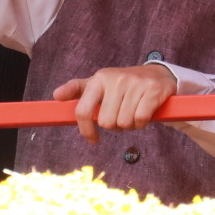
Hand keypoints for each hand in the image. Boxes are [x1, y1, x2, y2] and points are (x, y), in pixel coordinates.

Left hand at [53, 64, 178, 142]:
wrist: (158, 75)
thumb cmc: (123, 84)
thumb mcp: (99, 83)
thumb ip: (77, 89)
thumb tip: (56, 95)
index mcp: (99, 78)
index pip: (83, 111)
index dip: (86, 130)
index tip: (93, 139)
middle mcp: (116, 79)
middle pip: (106, 122)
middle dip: (115, 125)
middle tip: (121, 115)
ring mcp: (135, 84)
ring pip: (124, 123)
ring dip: (130, 125)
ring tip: (134, 113)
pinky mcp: (153, 91)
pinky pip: (140, 120)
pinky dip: (142, 123)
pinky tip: (144, 114)